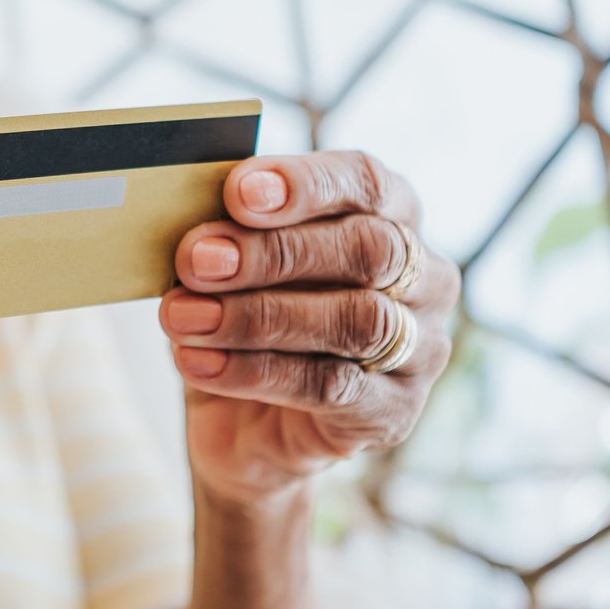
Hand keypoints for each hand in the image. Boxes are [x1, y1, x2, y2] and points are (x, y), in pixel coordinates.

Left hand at [158, 152, 458, 504]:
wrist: (245, 426)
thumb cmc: (245, 318)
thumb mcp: (229, 268)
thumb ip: (228, 235)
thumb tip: (197, 225)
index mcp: (390, 216)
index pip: (366, 182)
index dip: (305, 183)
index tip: (238, 192)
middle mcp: (425, 277)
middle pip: (369, 248)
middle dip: (275, 251)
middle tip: (197, 259)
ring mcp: (420, 349)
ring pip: (356, 320)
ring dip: (258, 315)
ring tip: (184, 316)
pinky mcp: (393, 412)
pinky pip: (331, 386)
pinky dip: (254, 370)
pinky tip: (198, 361)